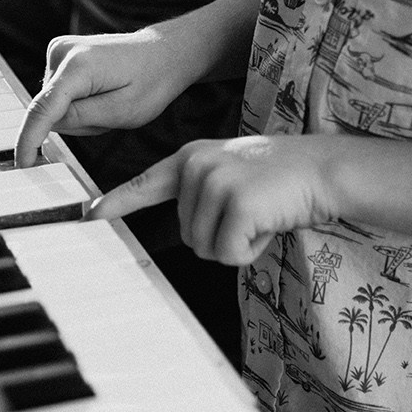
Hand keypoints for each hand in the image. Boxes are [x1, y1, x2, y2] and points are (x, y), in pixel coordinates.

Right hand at [14, 29, 201, 167]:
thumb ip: (81, 118)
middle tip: (110, 112)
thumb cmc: (151, 81)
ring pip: (54, 104)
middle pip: (50, 110)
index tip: (23, 164)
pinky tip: (99, 93)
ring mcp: (58, 50)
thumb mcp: (123, 111)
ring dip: (78, 113)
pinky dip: (76, 102)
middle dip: (77, 122)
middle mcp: (62, 52)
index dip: (29, 140)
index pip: (42, 109)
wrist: (163, 52)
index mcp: (79, 65)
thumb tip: (46, 124)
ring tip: (108, 100)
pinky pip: (58, 95)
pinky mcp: (59, 54)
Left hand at [87, 135, 340, 265]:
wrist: (322, 169)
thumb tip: (187, 232)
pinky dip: (250, 250)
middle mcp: (196, 167)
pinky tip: (269, 222)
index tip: (89, 214)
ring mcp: (214, 182)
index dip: (116, 202)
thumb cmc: (281, 178)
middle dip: (220, 236)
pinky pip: (228, 253)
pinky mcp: (235, 202)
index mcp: (191, 158)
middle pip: (185, 235)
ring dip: (235, 244)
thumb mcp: (231, 173)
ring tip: (261, 213)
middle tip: (252, 211)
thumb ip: (202, 192)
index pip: (144, 183)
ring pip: (204, 248)